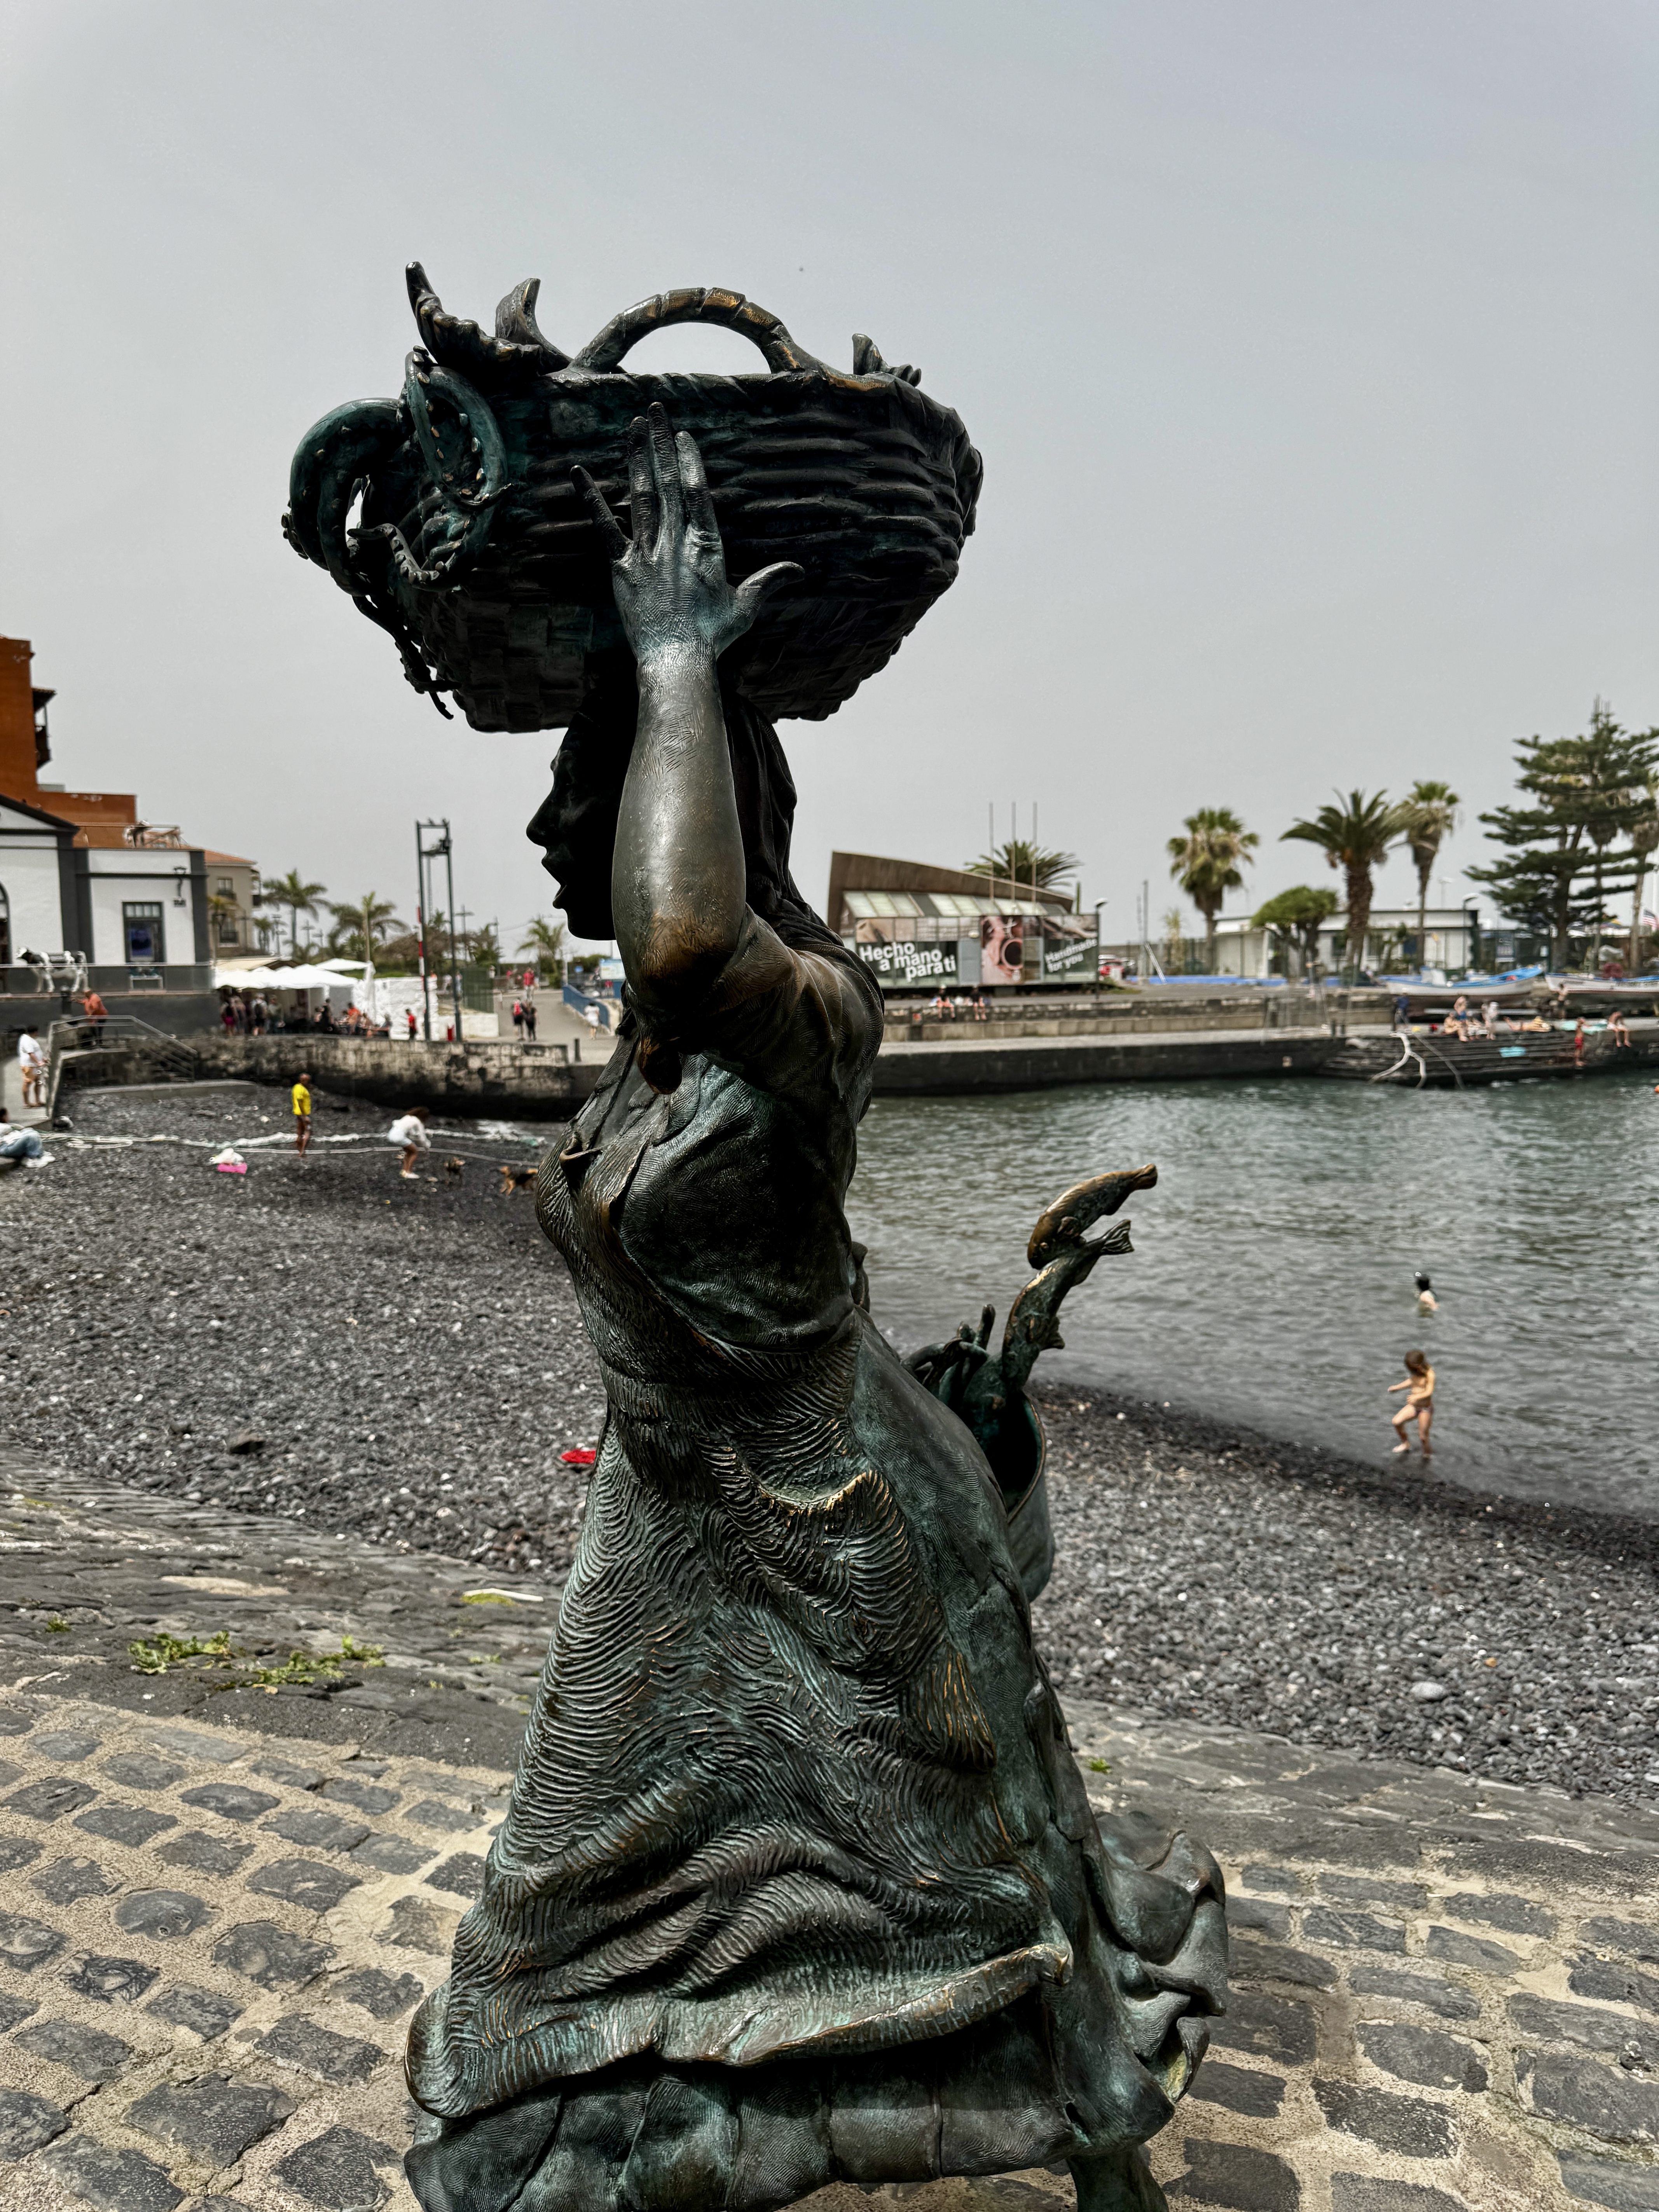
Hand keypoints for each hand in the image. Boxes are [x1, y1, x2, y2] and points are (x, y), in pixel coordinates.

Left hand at [574, 403, 800, 664]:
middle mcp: (675, 540)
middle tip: (656, 409)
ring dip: (636, 457)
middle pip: (669, 481)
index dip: (689, 459)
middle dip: (661, 442)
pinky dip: (592, 499)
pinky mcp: (623, 567)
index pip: (697, 491)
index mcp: (705, 544)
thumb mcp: (745, 607)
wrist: (676, 659)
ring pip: (641, 494)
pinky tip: (579, 472)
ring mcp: (647, 551)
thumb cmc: (712, 637)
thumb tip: (799, 570)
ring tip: (634, 426)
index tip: (682, 434)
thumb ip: (769, 582)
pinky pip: (605, 527)